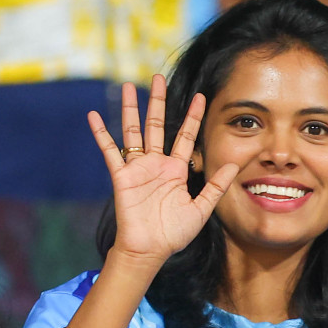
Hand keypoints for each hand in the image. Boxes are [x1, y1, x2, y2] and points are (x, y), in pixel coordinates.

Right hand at [88, 75, 238, 267]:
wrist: (150, 250)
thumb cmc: (174, 233)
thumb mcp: (201, 208)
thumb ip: (216, 186)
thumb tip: (234, 165)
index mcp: (176, 170)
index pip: (186, 137)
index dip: (192, 117)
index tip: (201, 96)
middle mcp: (156, 164)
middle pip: (157, 126)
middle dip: (158, 102)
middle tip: (158, 78)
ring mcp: (138, 168)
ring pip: (133, 132)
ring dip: (130, 109)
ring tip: (127, 86)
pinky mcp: (121, 176)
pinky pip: (110, 151)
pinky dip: (101, 134)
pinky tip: (94, 116)